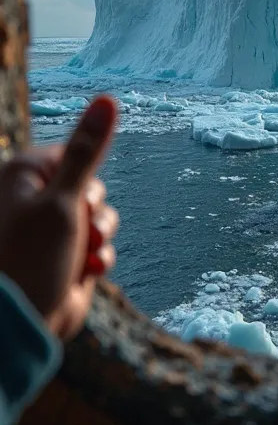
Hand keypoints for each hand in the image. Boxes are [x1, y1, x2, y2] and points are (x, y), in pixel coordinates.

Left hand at [0, 95, 118, 339]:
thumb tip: (109, 98)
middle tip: (80, 230)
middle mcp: (35, 199)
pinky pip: (98, 245)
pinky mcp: (66, 257)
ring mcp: (51, 230)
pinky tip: (84, 273)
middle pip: (91, 186)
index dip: (83, 177)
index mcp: (24, 175)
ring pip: (100, 217)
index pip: (74, 153)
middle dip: (95, 212)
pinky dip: (97, 259)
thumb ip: (88, 150)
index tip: (74, 198)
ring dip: (100, 237)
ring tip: (86, 256)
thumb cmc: (30, 260)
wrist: (22, 326)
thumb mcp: (64, 200)